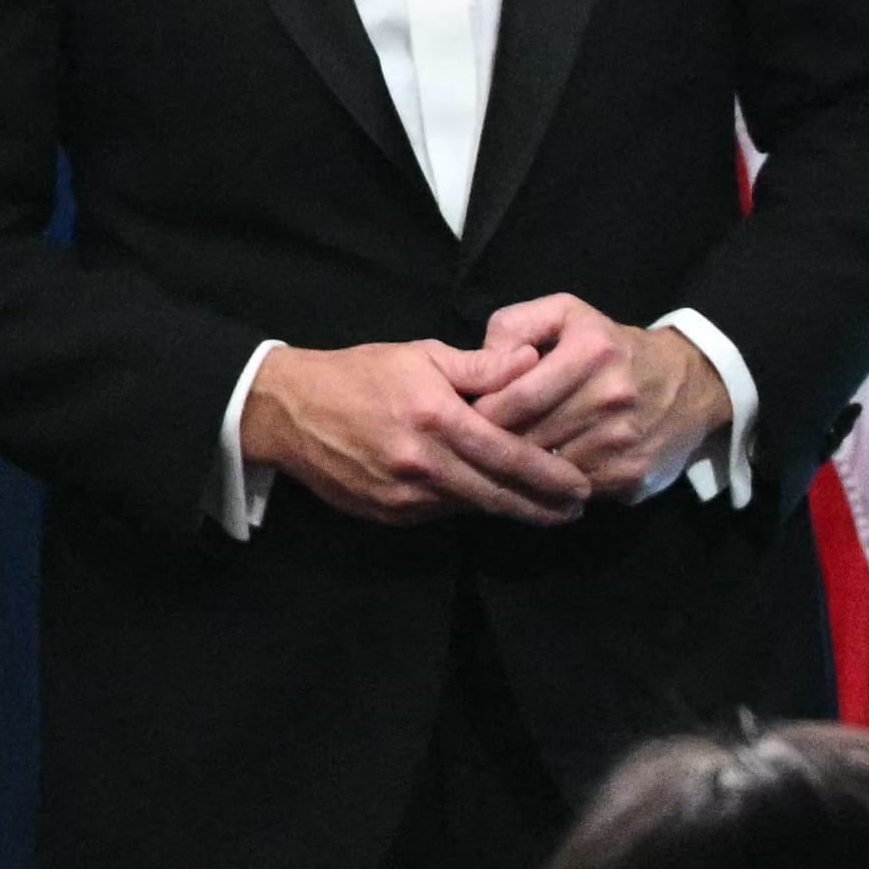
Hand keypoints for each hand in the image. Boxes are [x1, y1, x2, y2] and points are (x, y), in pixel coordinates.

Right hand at [242, 337, 590, 526]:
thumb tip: (533, 360)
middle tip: (577, 508)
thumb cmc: (361, 373)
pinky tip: (494, 501)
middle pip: (495, 494)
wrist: (287, 411)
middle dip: (541, 505)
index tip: (581, 485)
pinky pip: (440, 513)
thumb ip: (481, 365)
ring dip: (509, 509)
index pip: (507, 456)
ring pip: (469, 507)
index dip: (548, 475)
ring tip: (548, 508)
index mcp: (435, 419)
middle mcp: (421, 464)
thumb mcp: (422, 355)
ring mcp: (401, 495)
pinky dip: (470, 507)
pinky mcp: (386, 513)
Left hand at [472, 292, 732, 504]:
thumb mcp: (568, 315)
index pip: (515, 398)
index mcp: (592, 351)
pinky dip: (551, 484)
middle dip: (494, 445)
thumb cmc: (613, 348)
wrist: (692, 383)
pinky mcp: (630, 475)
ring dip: (521, 469)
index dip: (481, 414)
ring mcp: (623, 441)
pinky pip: (570, 489)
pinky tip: (545, 471)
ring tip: (509, 458)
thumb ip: (516, 325)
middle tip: (478, 443)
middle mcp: (610, 396)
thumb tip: (482, 362)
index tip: (467, 417)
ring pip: (544, 469)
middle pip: (526, 438)